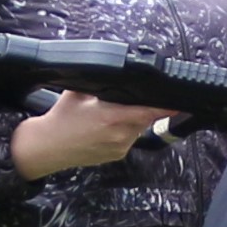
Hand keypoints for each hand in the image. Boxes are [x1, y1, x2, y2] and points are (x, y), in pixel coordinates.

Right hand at [11, 91, 176, 178]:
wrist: (48, 147)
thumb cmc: (61, 119)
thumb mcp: (77, 92)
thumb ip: (99, 81)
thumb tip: (115, 71)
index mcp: (110, 117)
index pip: (148, 111)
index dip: (165, 106)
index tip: (178, 101)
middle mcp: (118, 135)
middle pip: (145, 117)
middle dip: (141, 107)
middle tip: (130, 100)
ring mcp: (119, 147)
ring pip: (138, 128)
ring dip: (133, 119)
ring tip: (111, 114)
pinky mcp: (117, 155)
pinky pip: (130, 138)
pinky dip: (125, 130)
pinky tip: (107, 126)